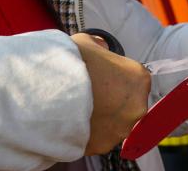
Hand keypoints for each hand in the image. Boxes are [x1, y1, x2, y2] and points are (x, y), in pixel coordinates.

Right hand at [71, 32, 149, 155]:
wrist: (49, 93)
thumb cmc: (70, 64)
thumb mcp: (86, 42)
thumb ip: (99, 46)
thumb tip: (100, 47)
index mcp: (138, 78)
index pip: (136, 78)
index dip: (118, 77)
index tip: (103, 77)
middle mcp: (137, 106)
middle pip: (128, 104)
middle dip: (113, 100)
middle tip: (90, 93)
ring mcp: (121, 129)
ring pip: (115, 124)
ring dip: (102, 118)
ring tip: (79, 108)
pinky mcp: (104, 146)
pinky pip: (99, 138)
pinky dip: (89, 132)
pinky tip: (74, 121)